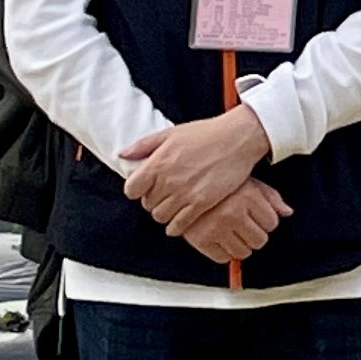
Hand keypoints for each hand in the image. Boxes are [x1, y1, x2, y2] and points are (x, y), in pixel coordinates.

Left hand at [123, 105, 274, 234]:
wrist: (238, 138)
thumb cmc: (206, 133)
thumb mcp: (171, 133)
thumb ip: (144, 145)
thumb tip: (122, 155)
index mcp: (157, 163)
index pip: (131, 190)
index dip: (137, 190)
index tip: (146, 187)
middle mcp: (168, 181)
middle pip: (147, 204)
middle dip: (153, 201)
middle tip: (164, 195)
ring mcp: (185, 193)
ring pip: (161, 217)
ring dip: (165, 213)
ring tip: (174, 206)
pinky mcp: (202, 203)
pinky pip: (179, 225)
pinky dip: (177, 226)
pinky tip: (181, 219)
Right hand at [178, 181, 290, 267]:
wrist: (184, 184)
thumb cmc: (219, 183)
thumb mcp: (249, 182)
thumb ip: (271, 197)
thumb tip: (287, 212)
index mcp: (248, 197)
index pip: (272, 223)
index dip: (266, 221)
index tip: (257, 217)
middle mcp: (233, 214)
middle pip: (260, 241)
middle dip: (255, 235)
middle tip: (245, 226)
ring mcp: (216, 228)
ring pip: (243, 253)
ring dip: (241, 245)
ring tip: (233, 232)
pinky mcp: (200, 240)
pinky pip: (222, 258)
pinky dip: (224, 253)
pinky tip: (221, 239)